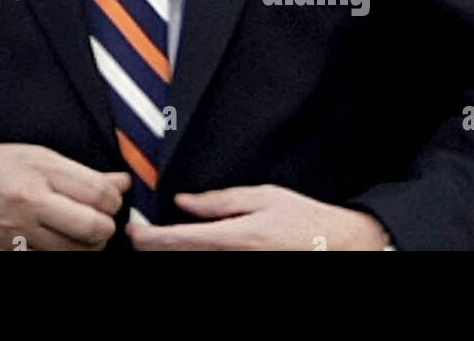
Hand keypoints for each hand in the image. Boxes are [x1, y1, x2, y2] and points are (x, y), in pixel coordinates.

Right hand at [0, 143, 130, 250]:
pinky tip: (56, 242)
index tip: (109, 199)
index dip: (114, 199)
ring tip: (77, 232)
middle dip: (105, 227)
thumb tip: (120, 181)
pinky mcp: (11, 256)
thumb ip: (81, 173)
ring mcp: (20, 234)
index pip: (99, 193)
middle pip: (95, 228)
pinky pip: (52, 262)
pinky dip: (61, 255)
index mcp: (40, 172)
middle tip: (99, 220)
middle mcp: (31, 204)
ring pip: (77, 253)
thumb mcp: (37, 157)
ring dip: (86, 246)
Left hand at [126, 183, 389, 249]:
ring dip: (176, 254)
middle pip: (180, 259)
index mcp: (237, 238)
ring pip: (193, 266)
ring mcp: (240, 272)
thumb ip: (219, 201)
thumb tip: (182, 202)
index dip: (149, 237)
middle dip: (157, 248)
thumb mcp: (263, 197)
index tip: (133, 231)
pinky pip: (211, 268)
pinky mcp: (245, 276)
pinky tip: (190, 248)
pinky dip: (195, 258)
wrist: (341, 248)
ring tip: (165, 240)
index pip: (179, 241)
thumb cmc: (304, 219)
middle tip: (143, 234)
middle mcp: (235, 262)